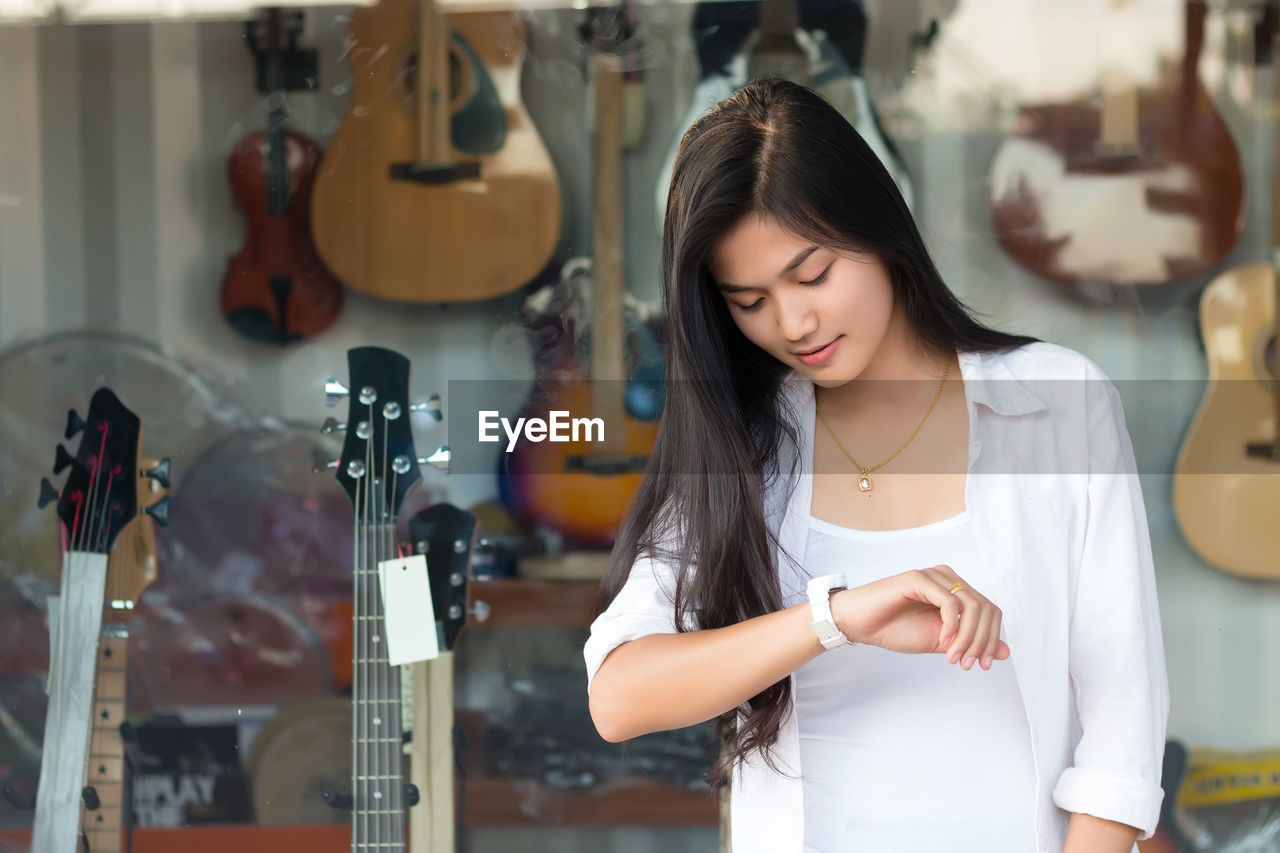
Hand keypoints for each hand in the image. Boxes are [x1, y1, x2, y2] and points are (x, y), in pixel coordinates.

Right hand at [831, 566, 1009, 669]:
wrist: (859, 624)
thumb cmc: (894, 628)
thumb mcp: (941, 642)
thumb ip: (970, 643)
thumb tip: (1006, 652)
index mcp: (955, 590)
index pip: (991, 611)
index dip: (992, 640)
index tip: (983, 665)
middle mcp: (948, 578)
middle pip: (986, 609)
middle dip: (982, 642)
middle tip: (968, 665)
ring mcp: (933, 576)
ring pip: (972, 605)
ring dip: (968, 637)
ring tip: (955, 658)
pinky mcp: (918, 579)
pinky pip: (949, 602)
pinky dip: (952, 626)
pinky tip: (943, 642)